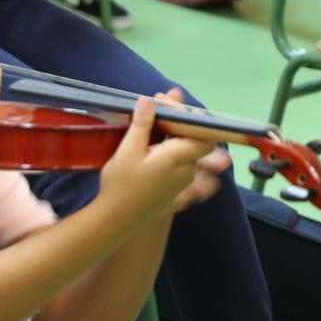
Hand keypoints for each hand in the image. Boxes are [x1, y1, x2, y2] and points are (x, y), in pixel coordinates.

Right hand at [100, 93, 224, 219]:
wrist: (116, 220)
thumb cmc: (121, 185)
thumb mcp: (128, 150)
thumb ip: (142, 124)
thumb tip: (149, 100)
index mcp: (180, 157)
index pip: (203, 132)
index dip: (190, 116)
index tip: (165, 104)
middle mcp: (187, 169)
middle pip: (194, 138)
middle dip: (179, 119)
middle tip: (157, 105)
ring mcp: (182, 180)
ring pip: (187, 149)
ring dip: (174, 132)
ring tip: (154, 118)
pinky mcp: (173, 187)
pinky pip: (181, 161)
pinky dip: (172, 145)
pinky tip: (157, 139)